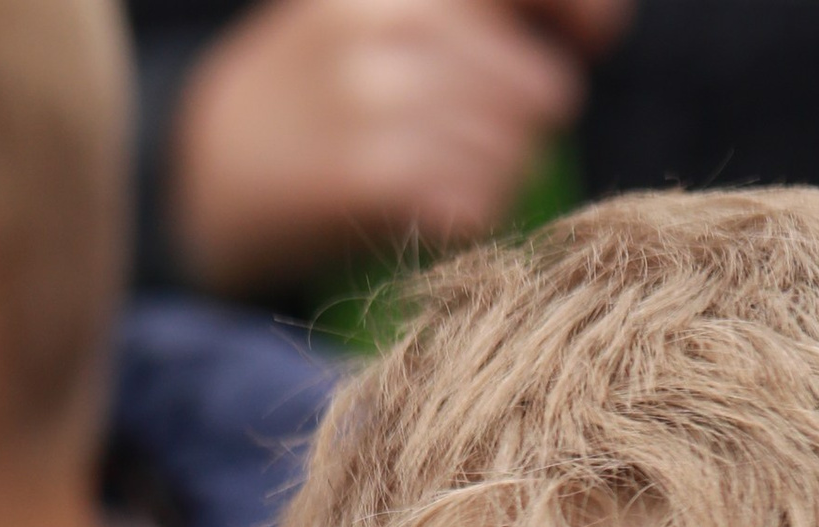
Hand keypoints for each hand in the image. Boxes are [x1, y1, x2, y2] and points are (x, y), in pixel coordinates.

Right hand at [169, 0, 626, 299]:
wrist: (213, 163)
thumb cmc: (323, 85)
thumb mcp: (383, 12)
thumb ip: (482, 13)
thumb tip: (606, 23)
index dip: (585, 12)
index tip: (598, 35)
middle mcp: (393, 17)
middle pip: (539, 90)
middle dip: (529, 124)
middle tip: (486, 138)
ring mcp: (376, 94)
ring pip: (511, 152)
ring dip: (500, 177)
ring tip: (454, 176)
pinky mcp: (364, 173)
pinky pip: (473, 202)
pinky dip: (470, 214)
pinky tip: (440, 208)